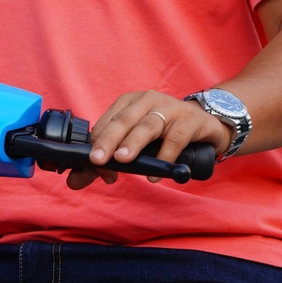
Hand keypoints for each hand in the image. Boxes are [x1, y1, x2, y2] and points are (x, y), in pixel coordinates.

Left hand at [66, 89, 229, 189]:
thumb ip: (107, 162)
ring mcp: (170, 108)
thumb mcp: (136, 143)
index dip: (98, 143)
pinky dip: (165, 156)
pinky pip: (176, 138)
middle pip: (123, 121)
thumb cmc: (164, 133)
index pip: (107, 122)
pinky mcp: (190, 120)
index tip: (91, 165)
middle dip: (107, 140)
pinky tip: (156, 173)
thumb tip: (75, 181)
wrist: (206, 123)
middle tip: (96, 160)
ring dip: (133, 143)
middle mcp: (147, 100)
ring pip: (147, 126)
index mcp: (128, 103)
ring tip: (122, 160)